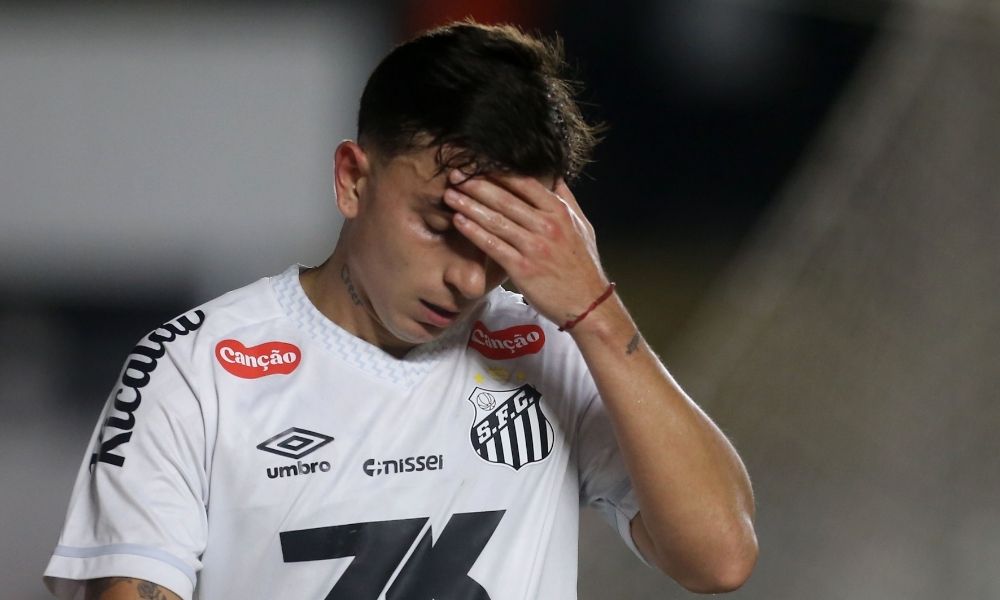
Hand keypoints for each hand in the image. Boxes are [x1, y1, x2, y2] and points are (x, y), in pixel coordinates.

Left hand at [443, 170, 610, 327]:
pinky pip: (493, 246)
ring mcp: (534, 247)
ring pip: (496, 221)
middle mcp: (547, 226)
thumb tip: (554, 174)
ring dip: (469, 206)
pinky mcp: (523, 269)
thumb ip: (566, 199)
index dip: (499, 171)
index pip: (525, 183)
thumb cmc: (583, 265)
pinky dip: (474, 232)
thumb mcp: (582, 225)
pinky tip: (459, 222)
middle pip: (505, 199)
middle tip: (455, 174)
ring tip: (450, 195)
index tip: (478, 164)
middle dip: (476, 185)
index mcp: (560, 212)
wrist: (589, 304)